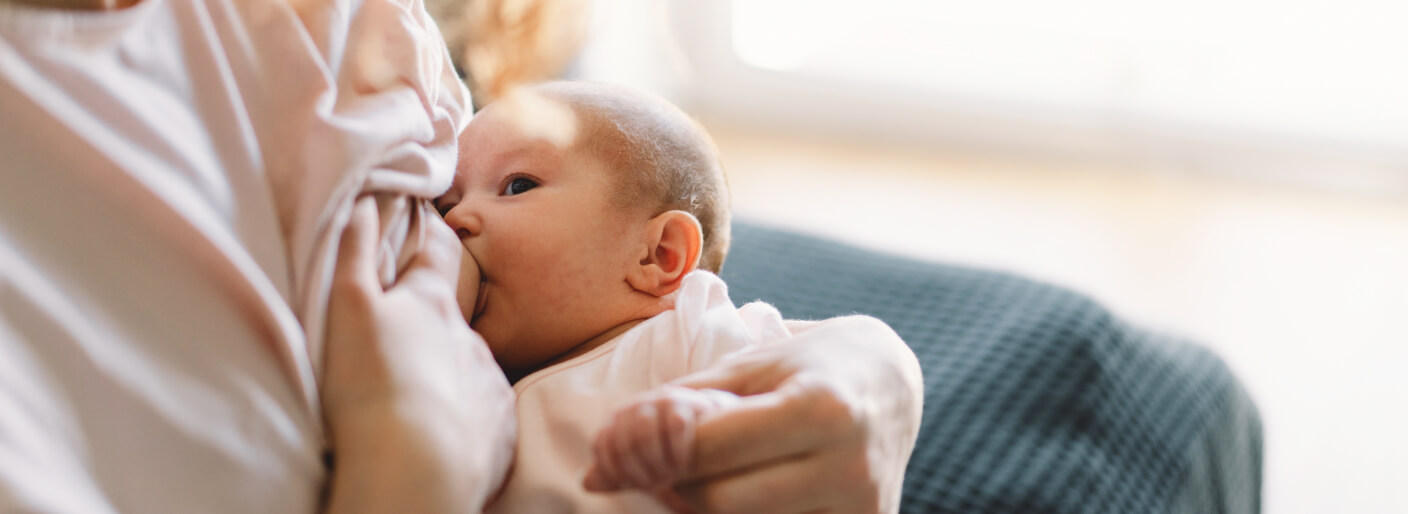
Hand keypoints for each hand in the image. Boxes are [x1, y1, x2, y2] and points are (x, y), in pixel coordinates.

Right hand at [321, 196, 515, 512]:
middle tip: (402, 338)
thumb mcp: (347, 307)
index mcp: (433, 303)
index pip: (438, 251)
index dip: (432, 233)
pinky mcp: (500, 426)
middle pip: (451, 315)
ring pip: (467, 365)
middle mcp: (470, 337)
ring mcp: (490, 381)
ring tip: (413, 395)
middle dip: (431, 319)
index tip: (428, 222)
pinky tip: (440, 430)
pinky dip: (464, 415)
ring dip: (445, 372)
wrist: (418, 469)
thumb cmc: (372, 385)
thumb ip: (354, 251)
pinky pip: (483, 412)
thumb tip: (365, 198)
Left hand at [583, 387, 740, 492]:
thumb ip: (613, 472)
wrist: (706, 425)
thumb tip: (586, 483)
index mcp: (617, 420)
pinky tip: (684, 463)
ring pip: (644, 433)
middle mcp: (633, 407)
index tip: (632, 485)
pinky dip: (678, 451)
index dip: (614, 471)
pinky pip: (675, 427)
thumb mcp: (637, 462)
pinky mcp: (685, 403)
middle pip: (624, 442)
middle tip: (657, 486)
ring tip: (671, 476)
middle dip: (639, 472)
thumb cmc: (664, 448)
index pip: (602, 445)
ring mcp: (658, 401)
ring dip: (657, 462)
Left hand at [587, 315, 922, 513]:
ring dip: (702, 510)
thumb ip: (683, 405)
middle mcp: (849, 466)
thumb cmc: (810, 364)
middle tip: (652, 468)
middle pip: (720, 504)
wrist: (892, 384)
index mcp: (820, 408)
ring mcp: (861, 510)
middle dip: (672, 487)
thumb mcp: (750, 365)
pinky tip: (738, 491)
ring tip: (697, 476)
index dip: (651, 455)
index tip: (620, 451)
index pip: (708, 451)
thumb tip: (603, 462)